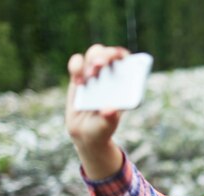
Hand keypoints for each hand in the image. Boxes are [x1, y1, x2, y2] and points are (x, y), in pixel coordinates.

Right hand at [65, 44, 126, 178]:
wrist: (85, 134)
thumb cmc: (102, 128)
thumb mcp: (107, 126)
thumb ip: (110, 118)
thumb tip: (109, 110)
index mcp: (124, 83)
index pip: (127, 61)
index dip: (124, 55)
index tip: (121, 58)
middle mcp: (110, 74)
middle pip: (110, 54)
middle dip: (106, 55)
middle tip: (100, 65)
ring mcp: (94, 74)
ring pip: (94, 53)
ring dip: (92, 59)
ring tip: (90, 76)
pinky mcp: (78, 77)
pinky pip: (76, 63)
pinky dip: (76, 67)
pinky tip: (78, 82)